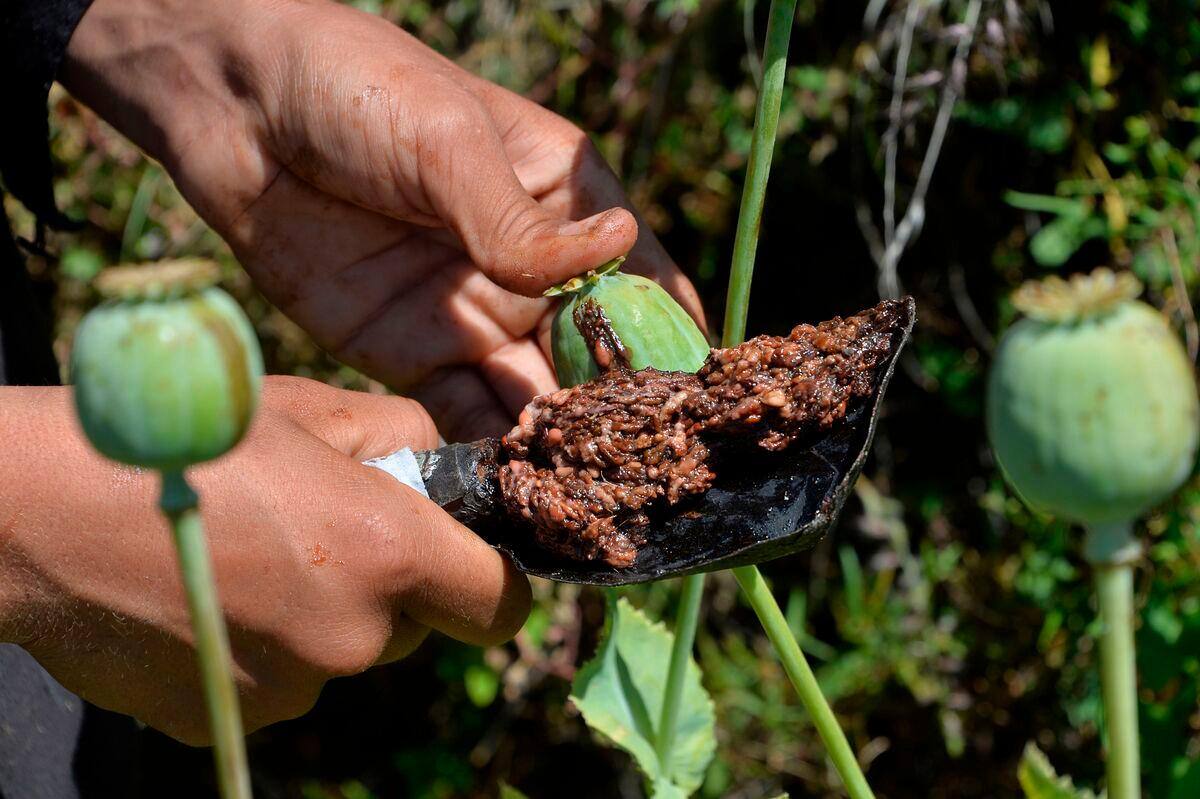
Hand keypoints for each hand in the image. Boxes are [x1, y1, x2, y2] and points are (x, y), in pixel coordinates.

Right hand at [0, 378, 529, 743]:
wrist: (42, 510)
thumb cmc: (190, 438)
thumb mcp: (317, 407)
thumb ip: (405, 438)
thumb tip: (436, 474)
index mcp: (389, 555)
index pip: (501, 605)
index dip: (492, 580)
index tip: (465, 560)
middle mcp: (351, 640)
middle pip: (413, 629)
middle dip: (387, 586)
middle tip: (321, 530)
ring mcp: (286, 691)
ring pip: (340, 655)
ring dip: (319, 615)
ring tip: (247, 554)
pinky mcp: (225, 721)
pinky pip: (276, 681)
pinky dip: (259, 646)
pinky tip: (205, 593)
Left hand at [61, 0, 704, 440]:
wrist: (232, 108)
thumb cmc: (358, 89)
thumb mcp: (449, 144)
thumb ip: (519, 224)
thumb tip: (617, 253)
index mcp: (567, 200)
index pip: (643, 281)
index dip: (670, 342)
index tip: (696, 406)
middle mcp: (533, 269)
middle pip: (596, 355)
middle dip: (619, 413)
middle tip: (641, 476)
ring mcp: (476, 317)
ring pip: (536, 396)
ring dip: (560, 445)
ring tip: (586, 499)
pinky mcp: (414, 355)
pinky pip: (464, 416)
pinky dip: (491, 454)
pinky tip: (514, 491)